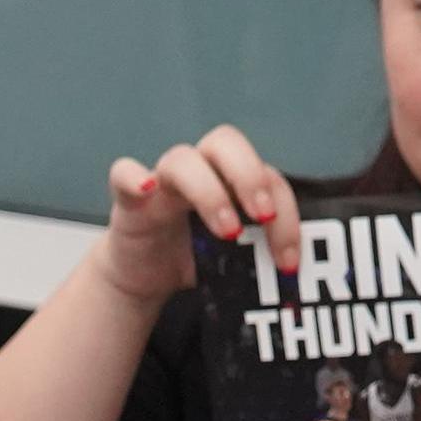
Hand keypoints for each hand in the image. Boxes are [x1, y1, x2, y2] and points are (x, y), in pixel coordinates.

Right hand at [94, 126, 293, 303]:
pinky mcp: (129, 199)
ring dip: (209, 191)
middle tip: (263, 218)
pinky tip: (146, 188)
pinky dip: (133, 177)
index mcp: (232, 179)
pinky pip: (123, 174)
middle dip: (251, 177)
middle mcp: (200, 170)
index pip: (267, 177)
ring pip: (183, 159)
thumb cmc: (194, 258)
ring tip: (227, 232)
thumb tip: (296, 277)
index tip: (289, 258)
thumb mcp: (236, 259)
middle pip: (226, 143)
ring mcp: (162, 180)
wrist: (146, 276)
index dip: (286, 214)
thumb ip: (260, 256)